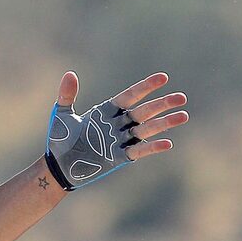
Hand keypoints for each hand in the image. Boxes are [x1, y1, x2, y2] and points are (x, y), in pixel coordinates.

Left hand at [46, 70, 187, 188]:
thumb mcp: (63, 116)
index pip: (130, 96)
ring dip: (164, 123)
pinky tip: (167, 143)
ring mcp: (121, 140)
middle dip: (162, 105)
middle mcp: (118, 123)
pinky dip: (152, 147)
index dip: (146, 87)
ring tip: (183, 116)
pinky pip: (139, 151)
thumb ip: (68, 95)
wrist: (58, 166)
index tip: (163, 77)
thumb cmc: (60, 140)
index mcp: (108, 110)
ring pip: (146, 129)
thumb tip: (69, 74)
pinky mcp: (120, 157)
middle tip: (181, 98)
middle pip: (143, 112)